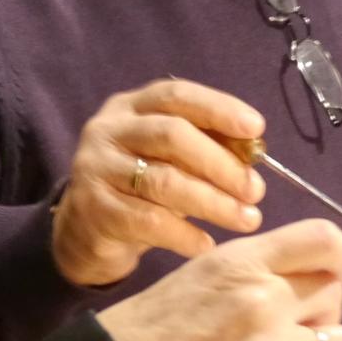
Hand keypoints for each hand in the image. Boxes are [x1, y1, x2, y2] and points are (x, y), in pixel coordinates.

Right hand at [51, 79, 267, 287]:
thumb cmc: (140, 188)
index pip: (176, 95)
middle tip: (256, 190)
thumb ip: (204, 147)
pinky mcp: (93, 209)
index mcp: (130, 107)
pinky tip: (206, 244)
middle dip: (221, 163)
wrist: (85, 230)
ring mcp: (96, 169)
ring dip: (213, 202)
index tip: (256, 128)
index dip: (218, 108)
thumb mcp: (168, 159)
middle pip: (171, 135)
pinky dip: (184, 234)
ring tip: (247, 219)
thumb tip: (254, 151)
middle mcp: (108, 130)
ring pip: (163, 181)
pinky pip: (148, 221)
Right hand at [97, 218, 341, 340]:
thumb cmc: (144, 337)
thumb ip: (245, 275)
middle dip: (324, 311)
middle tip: (297, 330)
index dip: (340, 258)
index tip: (334, 273)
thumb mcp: (192, 280)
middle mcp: (260, 301)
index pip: (323, 240)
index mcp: (237, 264)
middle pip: (336, 293)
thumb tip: (294, 281)